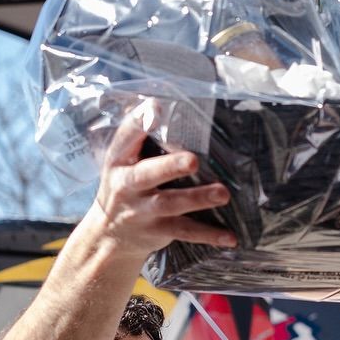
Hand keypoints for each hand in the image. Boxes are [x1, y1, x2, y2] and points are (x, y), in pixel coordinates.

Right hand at [83, 115, 237, 265]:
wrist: (109, 234)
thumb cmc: (125, 185)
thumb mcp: (122, 159)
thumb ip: (139, 135)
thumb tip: (162, 102)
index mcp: (119, 160)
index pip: (126, 136)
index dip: (140, 122)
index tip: (157, 108)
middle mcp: (128, 185)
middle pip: (149, 174)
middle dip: (170, 166)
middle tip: (193, 160)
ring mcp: (143, 211)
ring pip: (171, 204)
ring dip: (198, 199)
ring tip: (223, 194)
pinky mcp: (159, 231)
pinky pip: (186, 232)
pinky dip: (209, 235)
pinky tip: (229, 237)